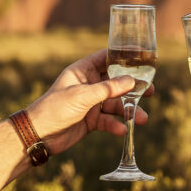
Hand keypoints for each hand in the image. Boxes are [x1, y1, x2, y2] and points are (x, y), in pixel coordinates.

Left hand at [25, 49, 152, 155]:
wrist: (39, 135)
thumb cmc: (55, 108)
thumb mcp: (83, 96)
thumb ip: (108, 88)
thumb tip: (131, 80)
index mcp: (82, 71)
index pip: (105, 58)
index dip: (123, 56)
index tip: (142, 55)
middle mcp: (88, 85)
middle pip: (116, 82)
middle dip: (133, 88)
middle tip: (150, 90)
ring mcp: (90, 103)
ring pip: (115, 104)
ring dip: (128, 110)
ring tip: (141, 118)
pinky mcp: (91, 120)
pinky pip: (108, 120)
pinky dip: (115, 125)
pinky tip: (122, 130)